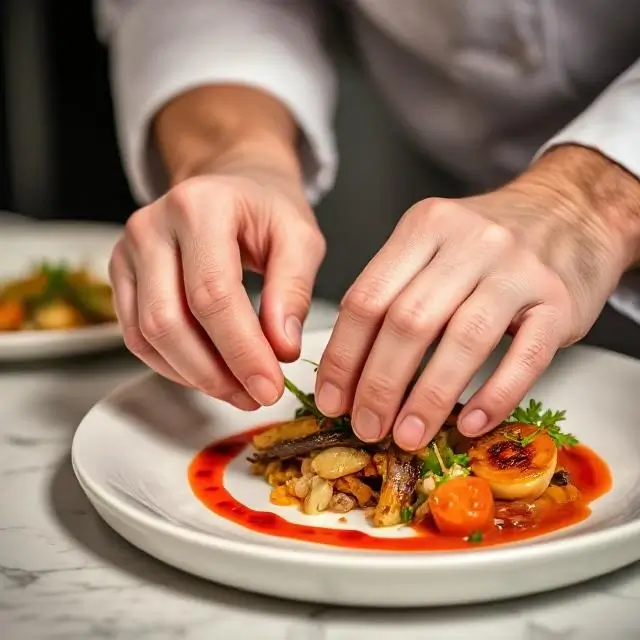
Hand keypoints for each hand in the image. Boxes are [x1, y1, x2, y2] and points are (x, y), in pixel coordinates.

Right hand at [109, 166, 324, 408]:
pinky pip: (136, 336)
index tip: (270, 387)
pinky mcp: (121, 276)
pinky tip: (210, 374)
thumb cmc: (265, 209)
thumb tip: (281, 350)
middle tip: (256, 395)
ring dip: (194, 376)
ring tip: (239, 390)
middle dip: (215, 372)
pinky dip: (174, 365)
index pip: (213, 294)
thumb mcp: (299, 237)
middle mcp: (151, 226)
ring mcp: (127, 251)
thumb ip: (294, 290)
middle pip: (169, 321)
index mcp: (199, 207)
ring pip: (146, 335)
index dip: (241, 350)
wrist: (228, 186)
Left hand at [315, 145, 639, 449]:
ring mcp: (518, 270)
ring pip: (463, 340)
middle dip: (379, 385)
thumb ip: (393, 292)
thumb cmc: (489, 242)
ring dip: (428, 398)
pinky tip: (471, 424)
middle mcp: (470, 242)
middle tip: (367, 426)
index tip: (332, 400)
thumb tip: (351, 370)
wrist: (571, 212)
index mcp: (424, 227)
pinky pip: (526, 357)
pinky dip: (495, 396)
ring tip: (408, 436)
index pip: (367, 299)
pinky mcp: (560, 301)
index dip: (343, 357)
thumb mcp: (433, 244)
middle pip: (408, 321)